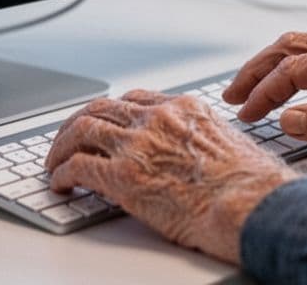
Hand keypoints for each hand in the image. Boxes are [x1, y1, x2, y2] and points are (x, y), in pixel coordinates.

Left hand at [45, 90, 299, 264]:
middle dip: (78, 123)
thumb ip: (200, 140)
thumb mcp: (228, 145)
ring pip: (82, 129)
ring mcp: (138, 144)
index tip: (103, 123)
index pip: (135, 99)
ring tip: (54, 162)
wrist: (251, 206)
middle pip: (102, 108)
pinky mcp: (123, 175)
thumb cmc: (252, 187)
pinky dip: (62, 173)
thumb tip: (192, 156)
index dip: (112, 112)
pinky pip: (78, 166)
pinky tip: (60, 184)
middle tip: (67, 139)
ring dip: (62, 146)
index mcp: (184, 108)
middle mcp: (157, 118)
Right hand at [224, 31, 306, 159]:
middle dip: (256, 70)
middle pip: (290, 48)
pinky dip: (295, 63)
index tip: (246, 112)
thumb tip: (288, 119)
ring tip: (252, 86)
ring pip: (305, 45)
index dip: (263, 93)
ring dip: (274, 64)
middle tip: (233, 94)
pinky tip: (291, 81)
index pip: (293, 71)